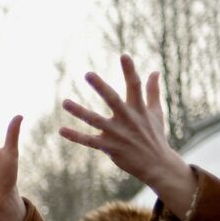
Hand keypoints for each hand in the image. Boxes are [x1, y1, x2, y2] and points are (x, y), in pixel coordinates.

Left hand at [58, 55, 194, 216]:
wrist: (157, 165)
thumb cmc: (155, 136)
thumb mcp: (156, 113)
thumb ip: (153, 91)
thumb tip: (155, 71)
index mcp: (139, 109)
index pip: (135, 86)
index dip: (130, 70)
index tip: (124, 55)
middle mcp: (128, 119)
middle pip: (113, 100)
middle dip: (101, 87)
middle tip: (88, 74)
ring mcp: (118, 134)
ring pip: (96, 120)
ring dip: (80, 112)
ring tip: (65, 102)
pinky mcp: (109, 147)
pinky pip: (89, 141)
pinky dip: (75, 136)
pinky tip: (61, 130)